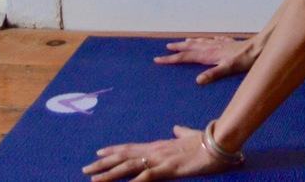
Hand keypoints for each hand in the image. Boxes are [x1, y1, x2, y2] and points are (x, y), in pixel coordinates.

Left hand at [84, 124, 234, 178]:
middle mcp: (155, 151)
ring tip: (93, 179)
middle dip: (103, 163)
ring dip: (110, 174)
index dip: (114, 151)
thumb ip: (181, 133)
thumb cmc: (206, 141)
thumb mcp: (189, 137)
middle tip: (85, 168)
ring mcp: (160, 159)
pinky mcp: (169, 168)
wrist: (219, 140)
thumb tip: (176, 128)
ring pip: (129, 166)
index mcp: (159, 146)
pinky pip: (148, 175)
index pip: (131, 148)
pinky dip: (134, 181)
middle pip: (124, 157)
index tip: (98, 153)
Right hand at [151, 34, 259, 84]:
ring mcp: (218, 44)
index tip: (158, 60)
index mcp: (208, 55)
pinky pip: (211, 40)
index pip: (186, 57)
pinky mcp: (226, 43)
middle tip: (165, 49)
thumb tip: (197, 81)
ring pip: (199, 42)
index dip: (171, 59)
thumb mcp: (228, 69)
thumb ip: (213, 74)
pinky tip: (206, 40)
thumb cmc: (244, 60)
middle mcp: (211, 47)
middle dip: (177, 49)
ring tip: (181, 42)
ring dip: (188, 43)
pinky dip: (204, 40)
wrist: (258, 48)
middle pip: (190, 47)